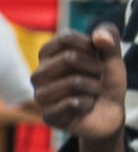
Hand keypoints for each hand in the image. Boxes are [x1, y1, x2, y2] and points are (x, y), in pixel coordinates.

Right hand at [32, 25, 126, 139]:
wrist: (109, 112)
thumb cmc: (104, 81)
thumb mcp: (112, 57)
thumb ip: (109, 40)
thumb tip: (99, 36)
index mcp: (48, 55)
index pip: (65, 38)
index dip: (89, 46)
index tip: (96, 56)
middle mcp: (39, 74)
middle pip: (69, 59)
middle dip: (95, 68)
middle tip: (97, 77)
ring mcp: (40, 95)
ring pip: (73, 82)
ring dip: (94, 88)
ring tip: (92, 93)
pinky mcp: (48, 115)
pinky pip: (73, 103)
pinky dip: (88, 104)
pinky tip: (85, 107)